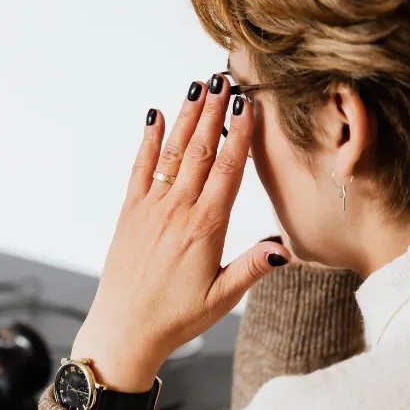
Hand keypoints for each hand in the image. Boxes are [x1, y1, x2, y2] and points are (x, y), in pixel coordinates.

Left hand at [70, 76, 291, 391]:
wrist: (123, 331)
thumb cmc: (176, 318)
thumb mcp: (222, 298)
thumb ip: (252, 267)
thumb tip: (285, 246)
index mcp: (205, 228)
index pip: (228, 170)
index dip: (239, 135)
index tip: (247, 105)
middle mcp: (177, 211)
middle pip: (200, 151)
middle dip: (214, 112)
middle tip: (225, 79)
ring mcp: (150, 208)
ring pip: (172, 153)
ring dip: (186, 117)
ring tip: (199, 86)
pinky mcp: (129, 213)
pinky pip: (140, 168)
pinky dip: (148, 140)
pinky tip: (155, 116)